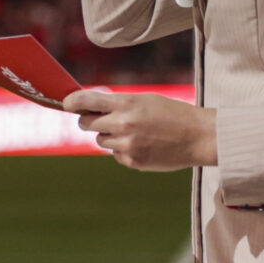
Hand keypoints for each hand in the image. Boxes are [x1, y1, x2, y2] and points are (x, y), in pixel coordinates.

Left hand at [65, 89, 215, 171]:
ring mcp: (127, 145)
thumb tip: (90, 109)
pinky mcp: (132, 161)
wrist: (197, 136)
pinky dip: (123, 150)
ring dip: (109, 136)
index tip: (66, 104)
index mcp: (126, 104)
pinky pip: (115, 154)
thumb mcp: (145, 100)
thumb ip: (119, 105)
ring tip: (133, 132)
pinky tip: (143, 145)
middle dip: (90, 121)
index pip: (86, 101)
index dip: (71, 102)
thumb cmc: (172, 114)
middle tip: (100, 119)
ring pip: (101, 141)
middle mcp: (123, 124)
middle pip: (86, 124)